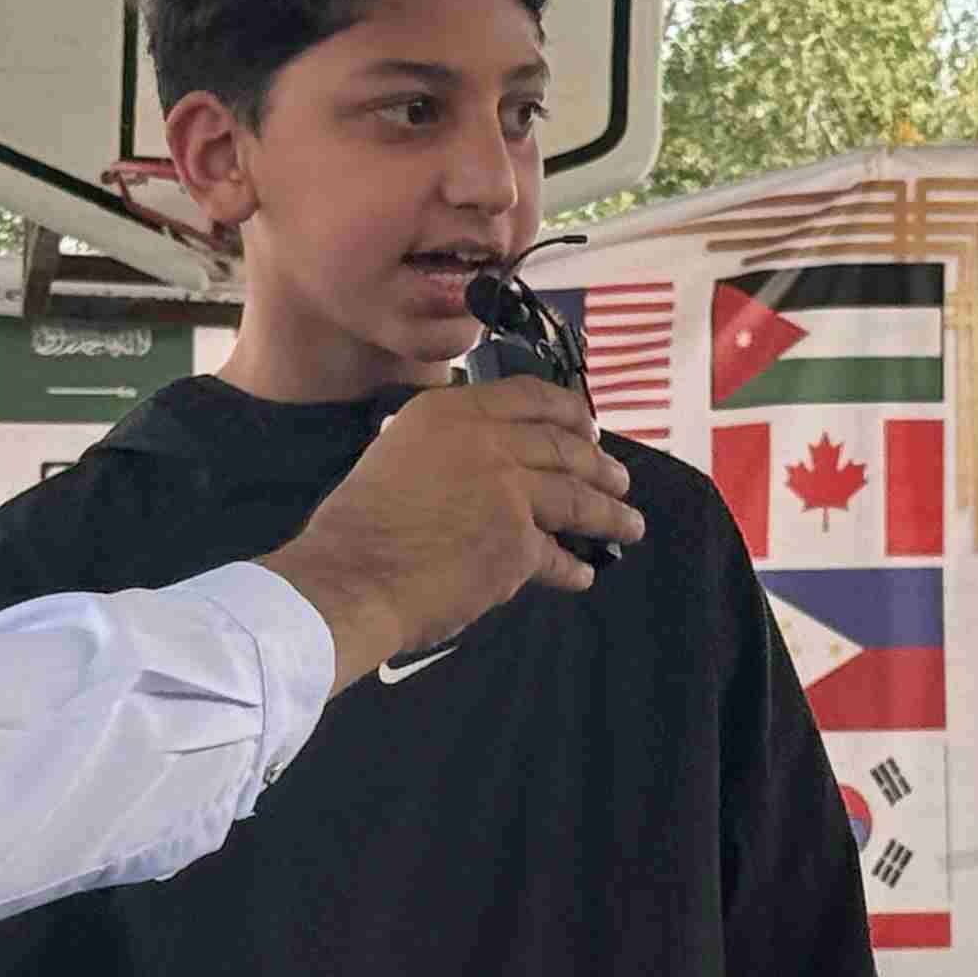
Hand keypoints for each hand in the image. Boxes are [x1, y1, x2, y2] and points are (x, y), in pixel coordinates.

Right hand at [259, 377, 642, 686]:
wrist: (349, 579)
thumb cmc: (357, 529)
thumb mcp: (395, 455)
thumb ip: (444, 450)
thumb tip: (478, 467)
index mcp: (449, 412)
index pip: (528, 397)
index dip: (568, 411)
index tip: (587, 425)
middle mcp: (484, 440)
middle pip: (562, 447)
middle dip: (599, 464)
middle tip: (618, 478)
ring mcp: (507, 490)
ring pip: (577, 498)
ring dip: (609, 514)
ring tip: (628, 524)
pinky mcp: (518, 542)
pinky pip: (557, 555)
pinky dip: (573, 567)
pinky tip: (582, 574)